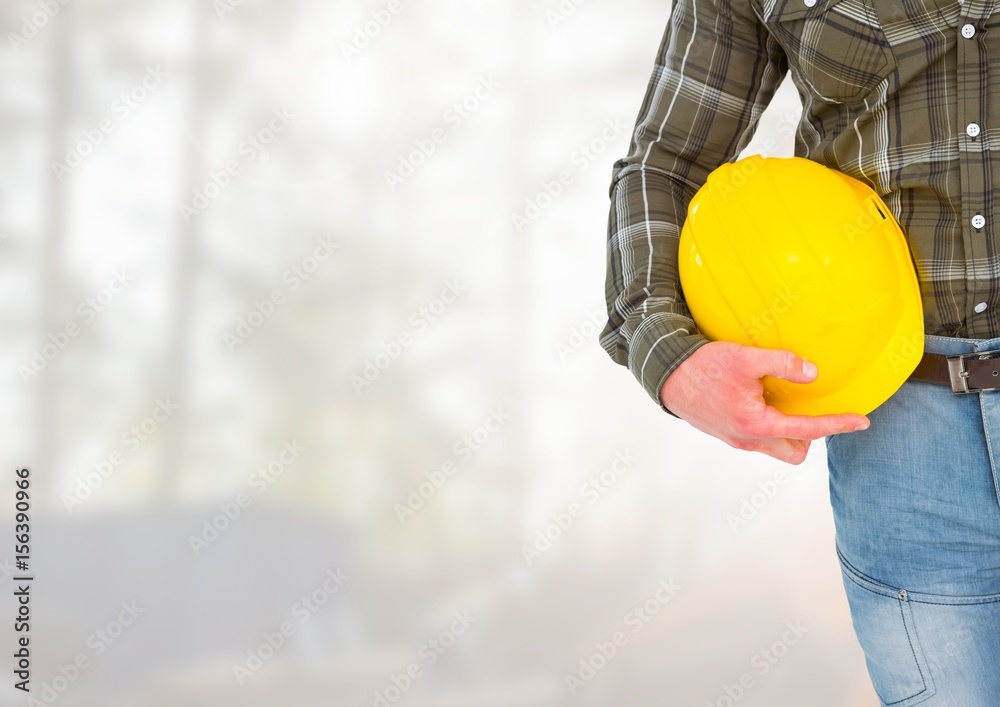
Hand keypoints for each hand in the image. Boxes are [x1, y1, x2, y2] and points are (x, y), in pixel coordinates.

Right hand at [659, 341, 869, 464]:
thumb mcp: (744, 358)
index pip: (809, 430)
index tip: (861, 421)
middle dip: (810, 436)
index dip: (838, 424)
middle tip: (812, 409)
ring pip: (776, 447)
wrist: (667, 377)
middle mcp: (748, 440)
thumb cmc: (703, 367)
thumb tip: (813, 373)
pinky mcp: (727, 434)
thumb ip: (781, 364)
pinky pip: (759, 439)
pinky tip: (762, 400)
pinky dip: (770, 426)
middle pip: (795, 451)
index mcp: (757, 424)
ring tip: (785, 402)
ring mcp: (736, 440)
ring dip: (788, 431)